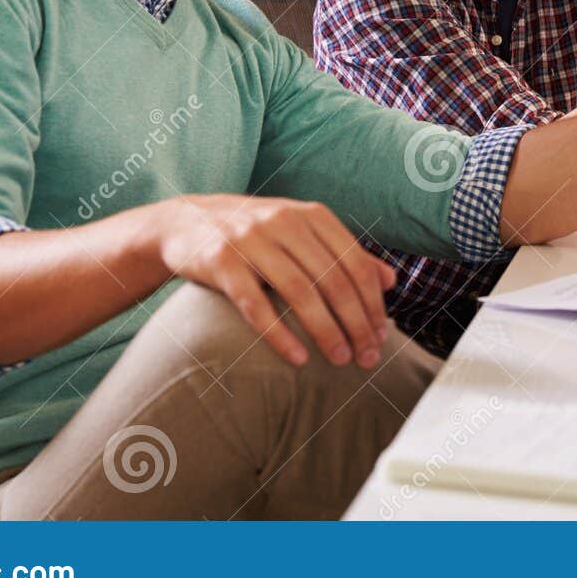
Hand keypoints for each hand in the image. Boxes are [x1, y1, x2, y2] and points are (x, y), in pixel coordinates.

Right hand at [151, 194, 395, 368]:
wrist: (185, 222)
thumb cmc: (256, 233)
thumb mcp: (302, 233)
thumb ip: (345, 253)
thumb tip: (391, 280)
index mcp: (311, 215)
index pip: (355, 263)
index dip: (372, 303)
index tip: (382, 337)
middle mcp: (284, 222)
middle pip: (332, 279)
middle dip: (356, 323)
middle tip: (368, 358)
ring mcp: (251, 241)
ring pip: (300, 292)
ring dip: (325, 331)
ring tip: (341, 361)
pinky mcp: (221, 263)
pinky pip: (255, 305)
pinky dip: (280, 335)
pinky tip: (298, 360)